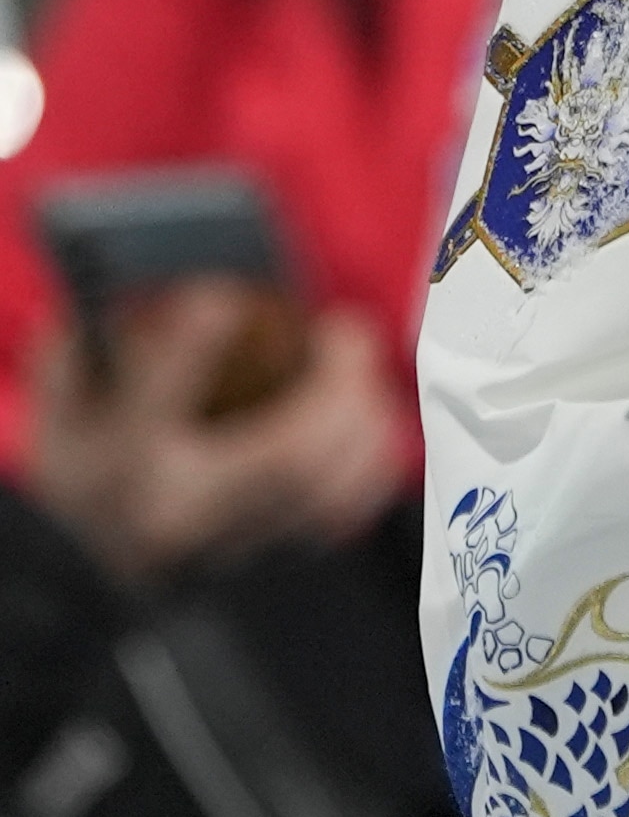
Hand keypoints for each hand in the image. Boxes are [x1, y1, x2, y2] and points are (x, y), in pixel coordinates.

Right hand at [24, 282, 407, 582]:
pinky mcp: (274, 553)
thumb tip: (146, 262)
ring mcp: (233, 545)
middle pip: (290, 456)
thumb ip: (94, 335)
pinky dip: (371, 454)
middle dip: (336, 382)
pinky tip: (367, 409)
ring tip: (354, 360)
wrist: (98, 545)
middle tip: (341, 327)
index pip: (159, 401)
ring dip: (364, 412)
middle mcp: (179, 515)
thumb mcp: (69, 392)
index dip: (190, 344)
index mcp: (119, 465)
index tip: (221, 298)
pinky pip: (348, 507)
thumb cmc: (92, 444)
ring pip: (332, 484)